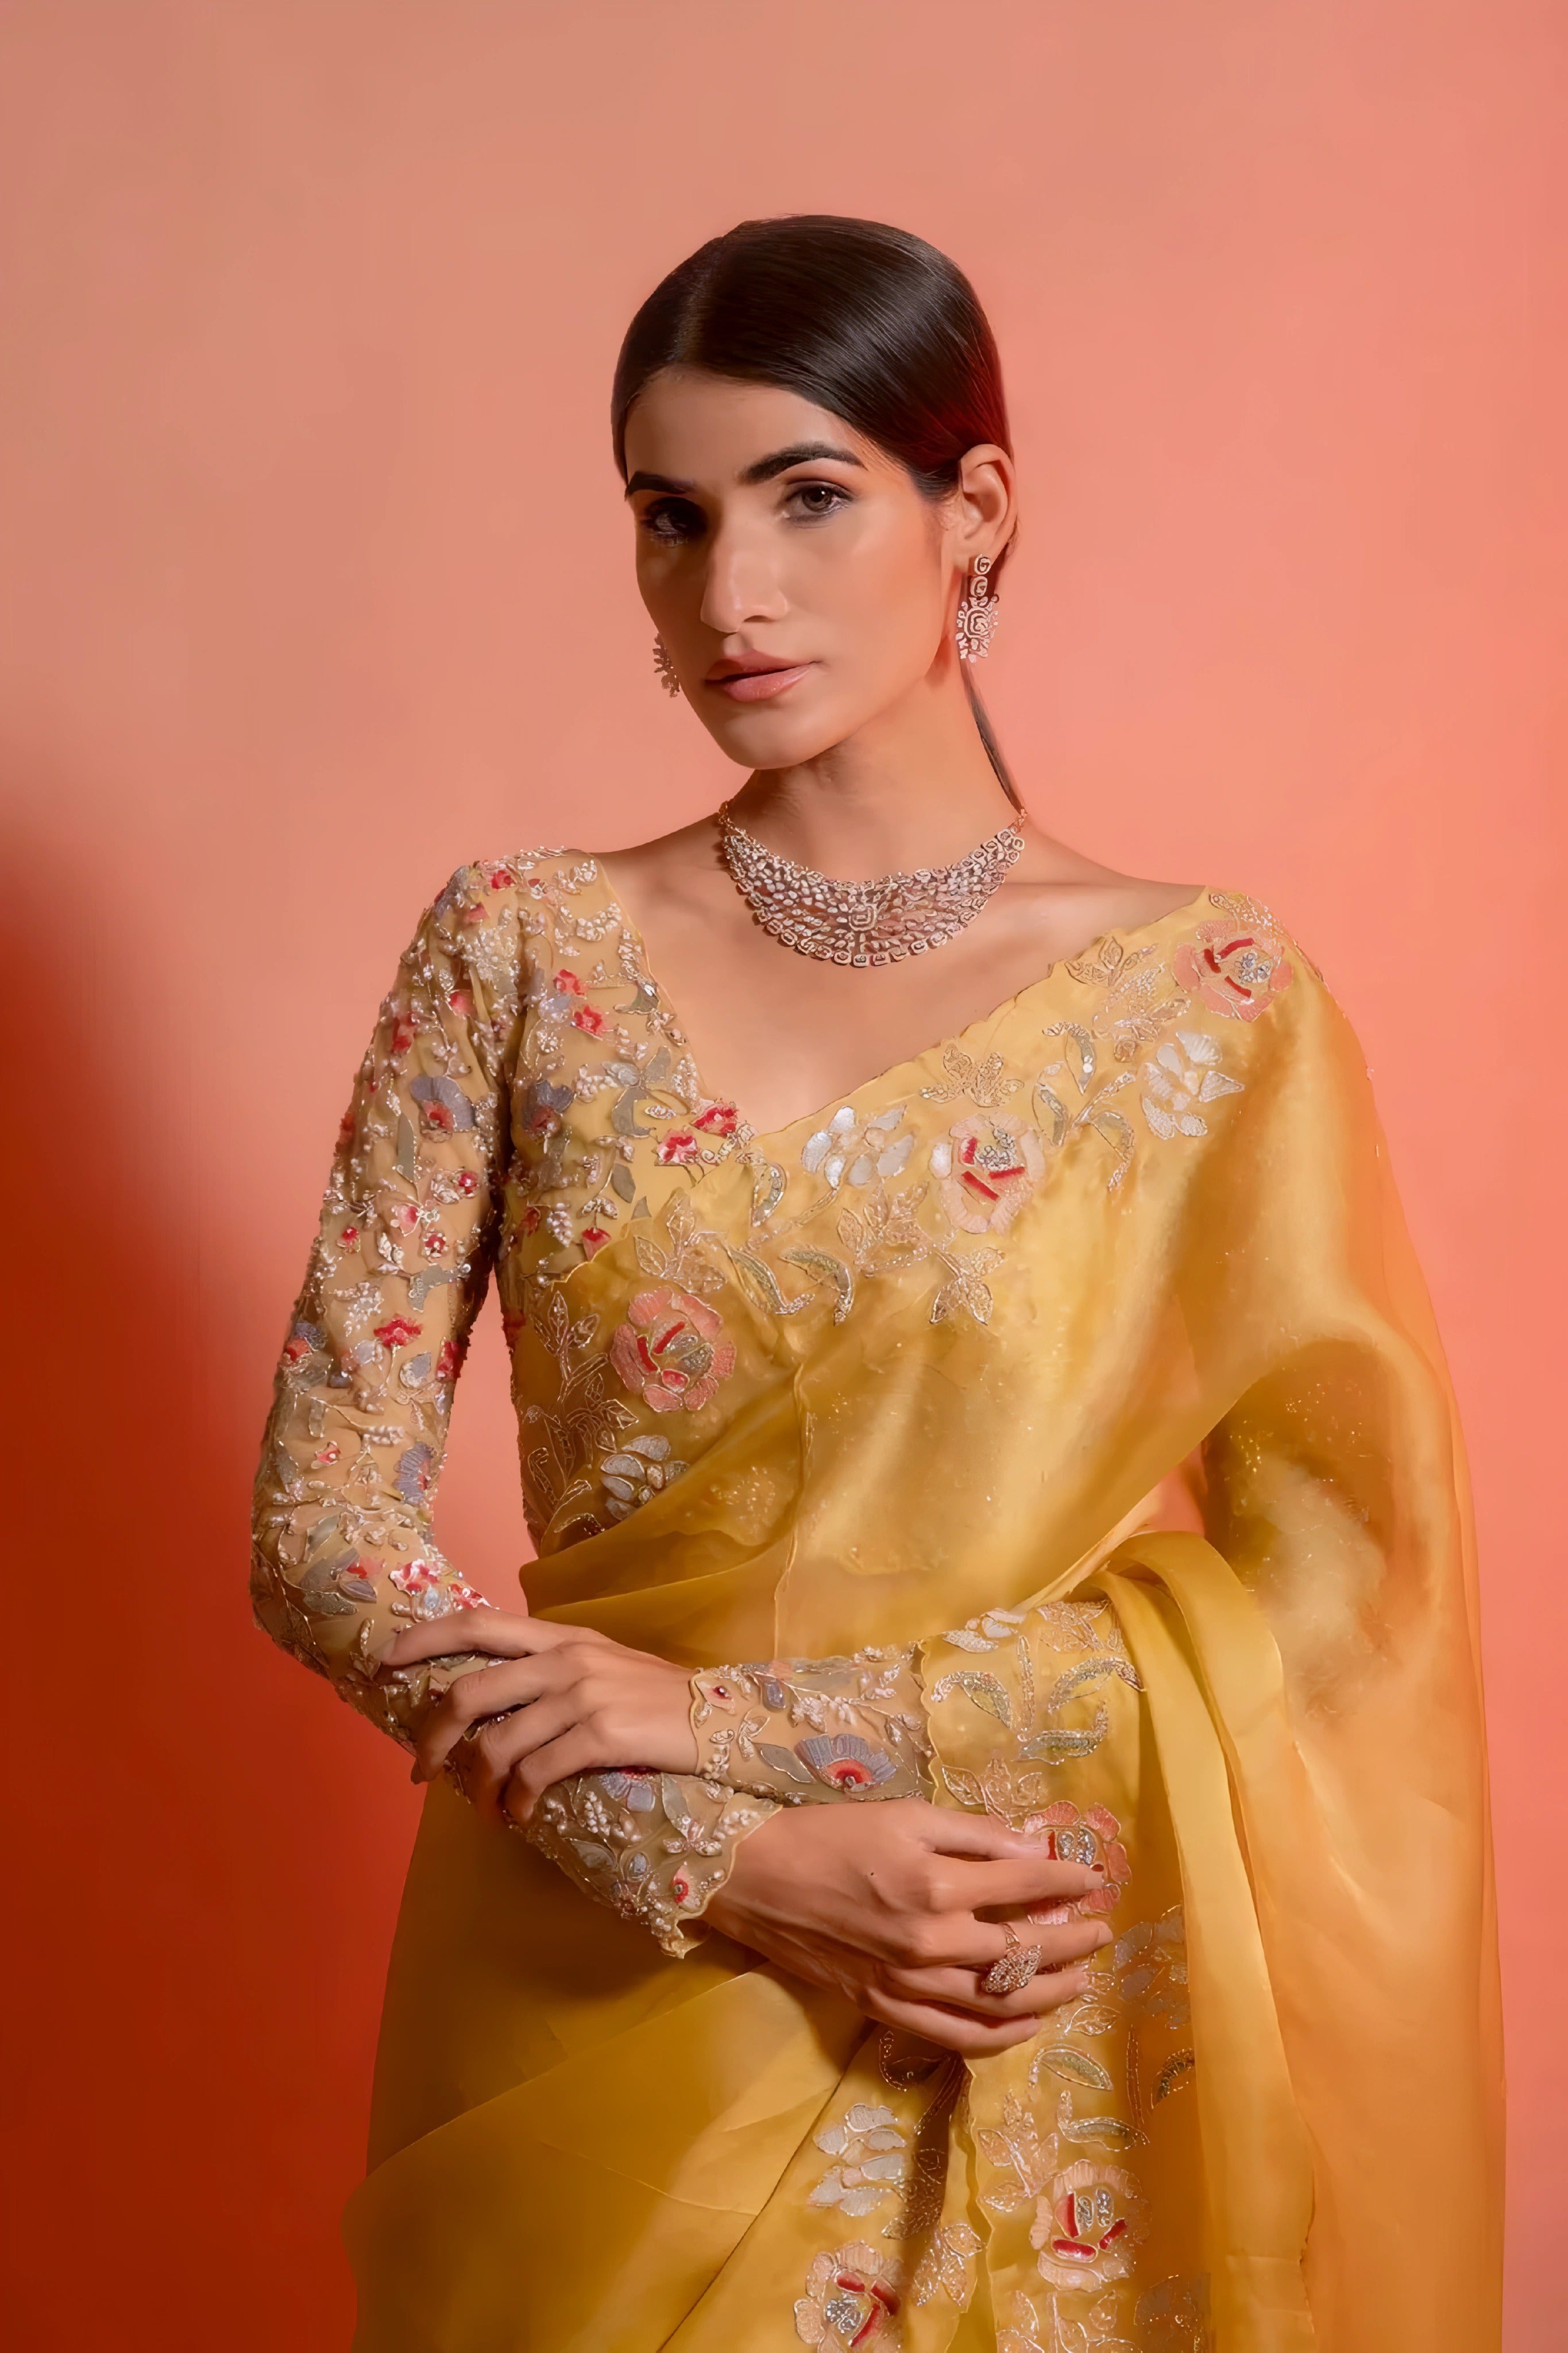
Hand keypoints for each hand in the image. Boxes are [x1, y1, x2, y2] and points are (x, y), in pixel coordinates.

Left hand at [380, 1608, 697, 1818]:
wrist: (726, 1721)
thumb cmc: (660, 1702)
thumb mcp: (604, 1667)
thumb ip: (552, 1671)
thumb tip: (491, 1703)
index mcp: (562, 1637)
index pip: (477, 1622)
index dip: (424, 1639)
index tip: (385, 1664)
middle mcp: (567, 1658)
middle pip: (469, 1689)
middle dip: (432, 1735)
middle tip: (422, 1770)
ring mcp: (583, 1695)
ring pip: (496, 1742)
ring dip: (475, 1786)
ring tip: (483, 1811)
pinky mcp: (601, 1735)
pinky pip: (535, 1773)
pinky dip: (516, 1801)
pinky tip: (521, 1815)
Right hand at [703, 1798, 1112, 2055]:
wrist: (755, 1878)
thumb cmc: (831, 1834)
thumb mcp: (905, 1815)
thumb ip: (972, 1834)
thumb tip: (1033, 1847)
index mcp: (937, 1885)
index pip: (1026, 1886)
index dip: (1067, 1882)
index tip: (1093, 1878)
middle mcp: (931, 1942)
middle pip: (1023, 1953)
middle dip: (1073, 1942)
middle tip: (1101, 1932)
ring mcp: (909, 1984)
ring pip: (1000, 2004)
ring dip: (1050, 1994)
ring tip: (1080, 1980)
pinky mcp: (886, 2008)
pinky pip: (956, 2037)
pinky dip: (1000, 2036)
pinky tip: (1026, 2025)